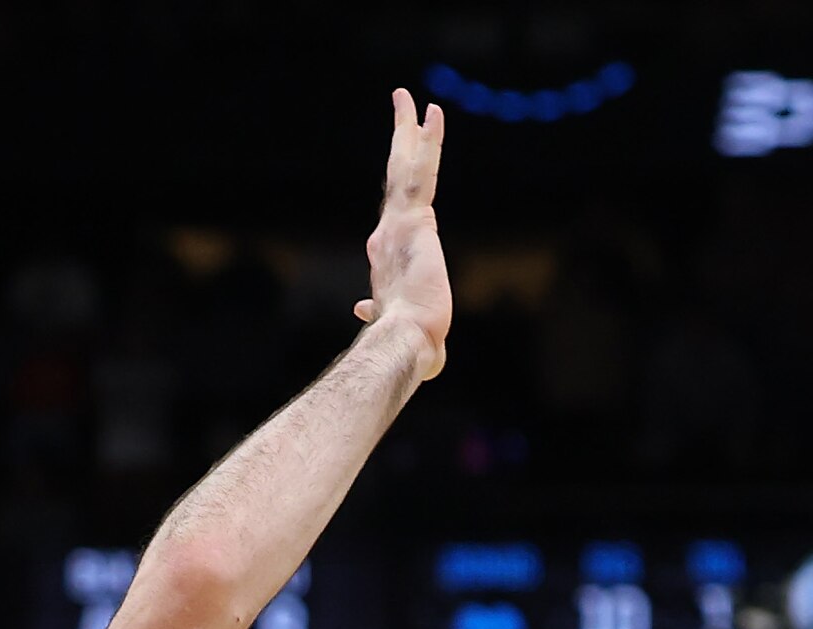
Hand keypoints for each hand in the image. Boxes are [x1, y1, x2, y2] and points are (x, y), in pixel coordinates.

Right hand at [352, 90, 450, 379]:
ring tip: (409, 98)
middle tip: (401, 110)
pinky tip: (431, 114)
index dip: (400, 191)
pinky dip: (427, 142)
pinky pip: (421, 172)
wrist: (403, 342)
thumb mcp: (404, 330)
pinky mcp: (414, 220)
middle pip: (394, 179)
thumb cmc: (409, 345)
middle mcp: (385, 236)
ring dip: (408, 130)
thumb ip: (393, 323)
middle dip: (398, 143)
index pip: (395, 215)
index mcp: (386, 257)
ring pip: (404, 168)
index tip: (402, 167)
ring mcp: (397, 225)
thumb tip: (380, 325)